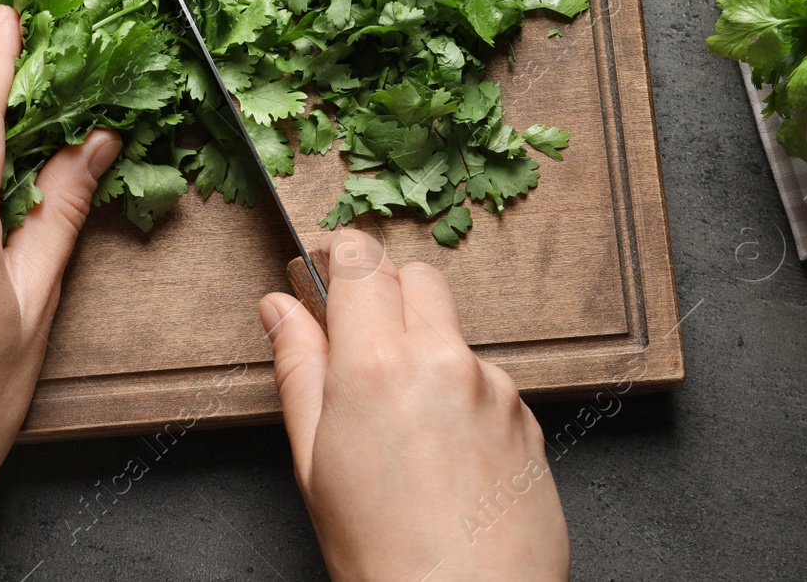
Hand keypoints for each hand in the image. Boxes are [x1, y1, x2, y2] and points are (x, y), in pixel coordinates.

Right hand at [259, 232, 569, 581]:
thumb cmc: (383, 556)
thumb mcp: (313, 461)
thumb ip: (297, 369)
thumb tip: (280, 309)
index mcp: (376, 364)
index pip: (362, 260)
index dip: (341, 255)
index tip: (328, 266)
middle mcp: (443, 360)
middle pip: (416, 277)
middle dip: (386, 291)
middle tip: (359, 341)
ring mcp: (493, 386)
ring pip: (454, 329)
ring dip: (427, 346)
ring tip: (403, 421)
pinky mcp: (527, 416)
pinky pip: (487, 378)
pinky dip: (462, 392)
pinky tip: (444, 450)